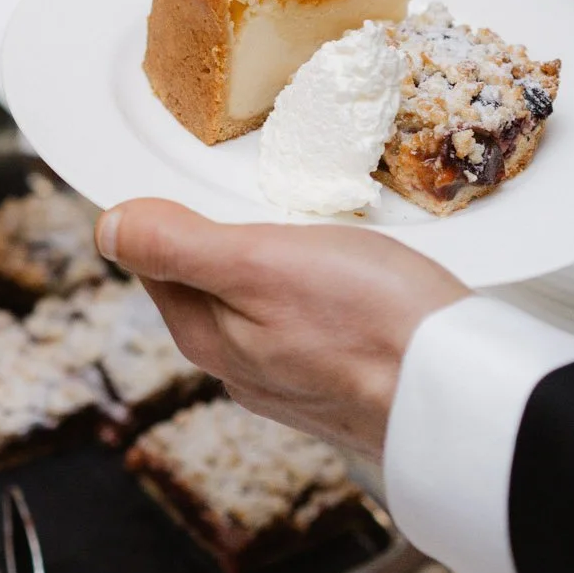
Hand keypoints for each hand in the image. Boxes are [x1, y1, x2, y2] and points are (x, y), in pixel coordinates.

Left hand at [98, 198, 465, 455]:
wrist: (464, 394)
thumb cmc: (372, 323)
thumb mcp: (260, 263)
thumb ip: (179, 246)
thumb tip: (109, 228)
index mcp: (208, 337)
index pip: (155, 263)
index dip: (163, 214)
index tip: (182, 178)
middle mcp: (242, 368)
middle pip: (205, 284)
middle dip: (218, 237)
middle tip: (246, 193)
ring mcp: (293, 380)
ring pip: (259, 304)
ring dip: (270, 262)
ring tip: (297, 227)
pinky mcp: (342, 381)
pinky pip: (306, 322)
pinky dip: (312, 289)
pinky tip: (342, 273)